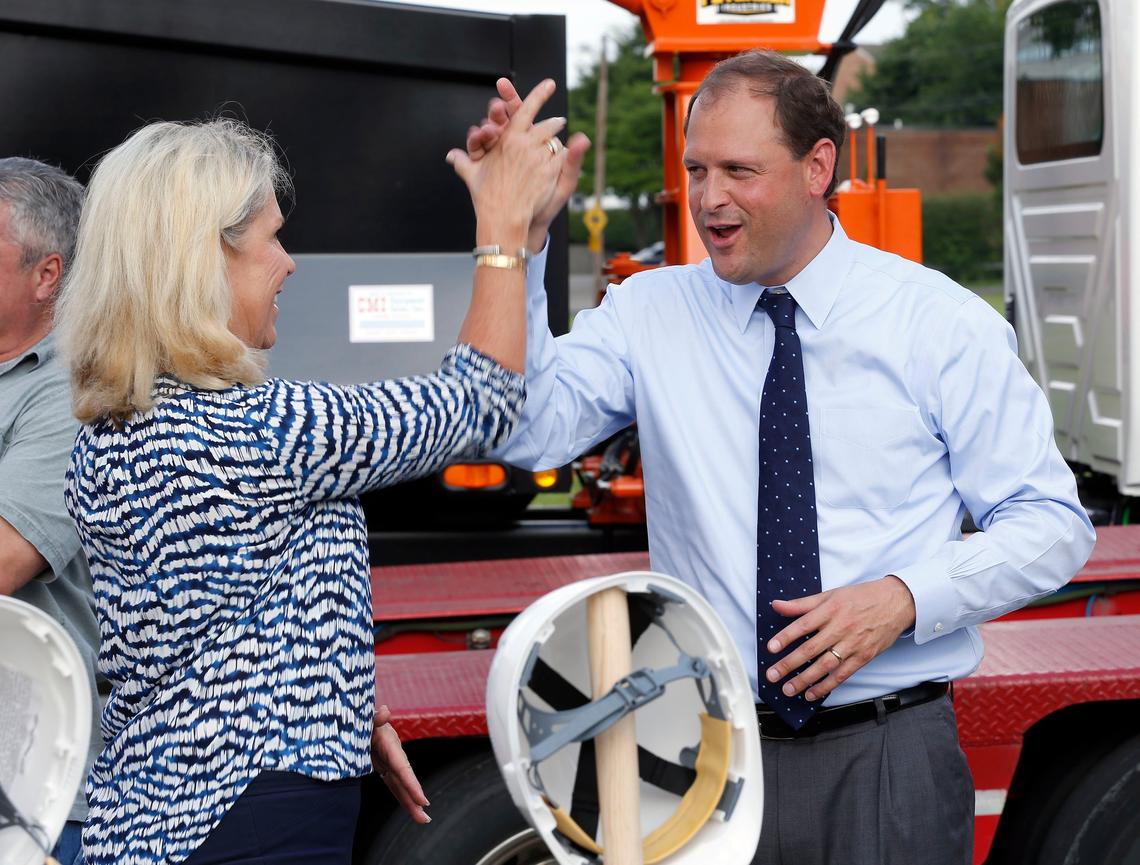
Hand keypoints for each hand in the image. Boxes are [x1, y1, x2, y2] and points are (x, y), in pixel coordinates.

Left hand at [372, 705, 430, 823]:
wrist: (357, 716)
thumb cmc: (361, 716)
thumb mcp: (365, 717)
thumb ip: (375, 717)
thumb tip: (384, 711)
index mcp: (389, 744)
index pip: (402, 768)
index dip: (412, 785)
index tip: (423, 800)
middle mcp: (393, 754)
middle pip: (404, 781)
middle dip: (414, 800)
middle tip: (425, 819)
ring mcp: (389, 761)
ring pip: (400, 785)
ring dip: (410, 803)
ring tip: (423, 820)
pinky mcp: (383, 766)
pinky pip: (393, 784)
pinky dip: (401, 796)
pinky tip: (411, 808)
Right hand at [447, 79, 568, 246]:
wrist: (503, 219)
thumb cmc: (486, 198)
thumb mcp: (472, 176)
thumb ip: (464, 161)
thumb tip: (451, 156)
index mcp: (508, 139)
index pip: (526, 110)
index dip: (539, 94)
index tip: (549, 83)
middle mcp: (526, 145)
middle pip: (547, 126)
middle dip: (553, 123)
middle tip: (558, 122)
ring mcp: (541, 158)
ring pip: (556, 141)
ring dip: (559, 139)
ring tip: (560, 141)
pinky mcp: (551, 172)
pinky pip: (561, 159)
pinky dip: (563, 157)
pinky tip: (563, 158)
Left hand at [763, 576, 916, 701]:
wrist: (896, 602)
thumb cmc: (862, 597)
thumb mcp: (831, 594)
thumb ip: (802, 603)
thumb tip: (777, 605)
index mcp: (830, 610)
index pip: (803, 625)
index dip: (786, 637)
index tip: (771, 648)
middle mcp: (841, 627)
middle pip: (811, 649)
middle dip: (789, 664)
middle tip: (772, 675)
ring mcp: (853, 644)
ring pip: (825, 665)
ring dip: (805, 679)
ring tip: (788, 689)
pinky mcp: (864, 656)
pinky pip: (843, 674)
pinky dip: (827, 686)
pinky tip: (812, 693)